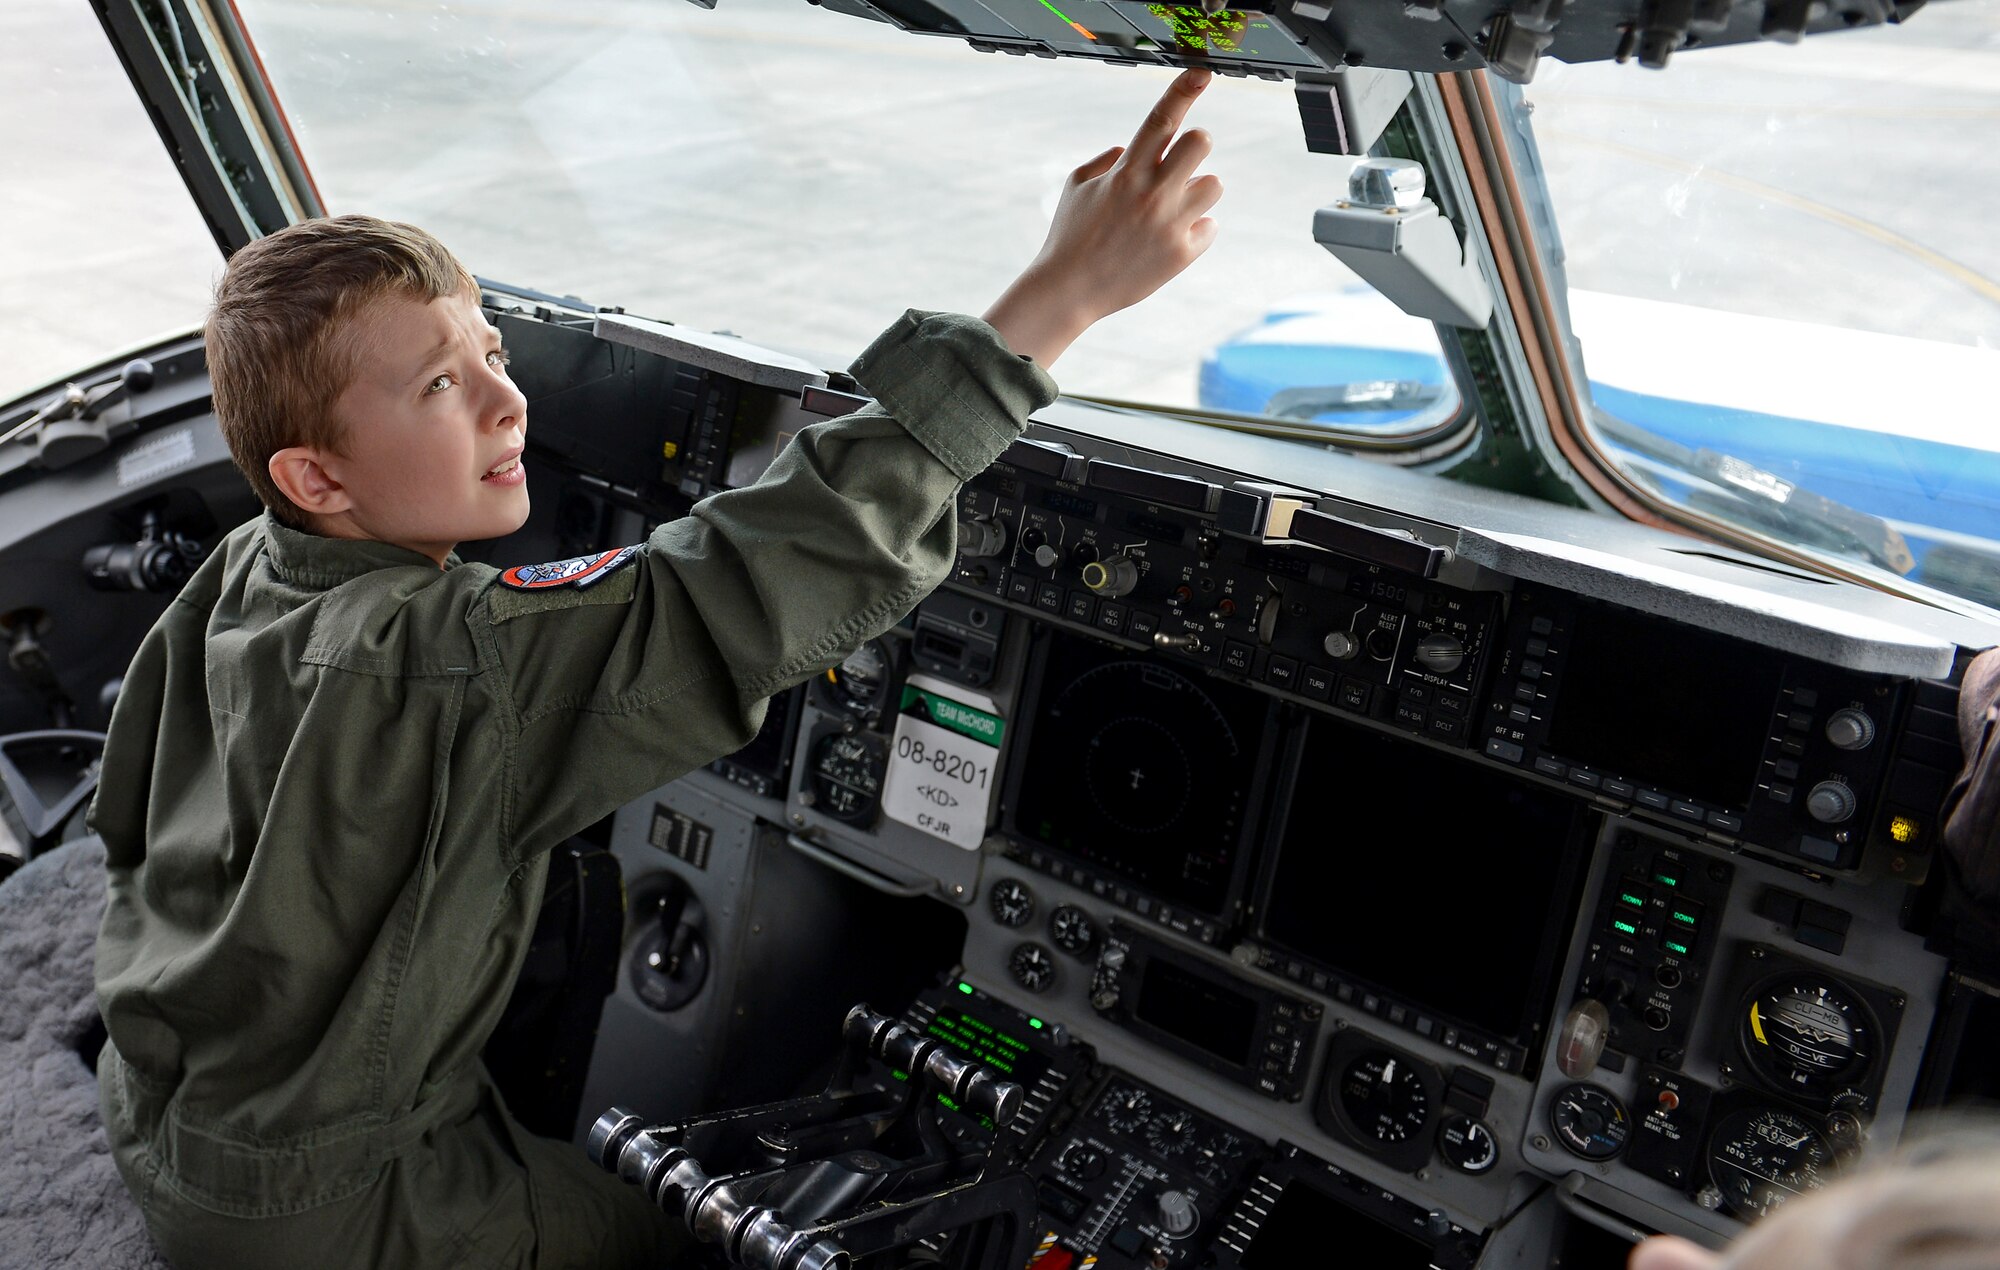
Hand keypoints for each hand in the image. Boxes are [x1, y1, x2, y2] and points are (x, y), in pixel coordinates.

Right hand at [983, 68, 1222, 368]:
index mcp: (1124, 174)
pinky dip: (1195, 229)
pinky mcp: (1181, 254)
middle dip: (1196, 145)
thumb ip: (1105, 161)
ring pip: (1213, 185)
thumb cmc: (1069, 236)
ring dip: (1198, 190)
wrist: (1070, 292)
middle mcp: (1151, 195)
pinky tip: (1170, 239)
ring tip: (1174, 206)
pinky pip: (1209, 227)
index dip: (1183, 91)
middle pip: (1201, 143)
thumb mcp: (1076, 187)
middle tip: (1183, 160)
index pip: (1161, 120)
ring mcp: (1169, 225)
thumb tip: (1129, 150)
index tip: (1202, 72)